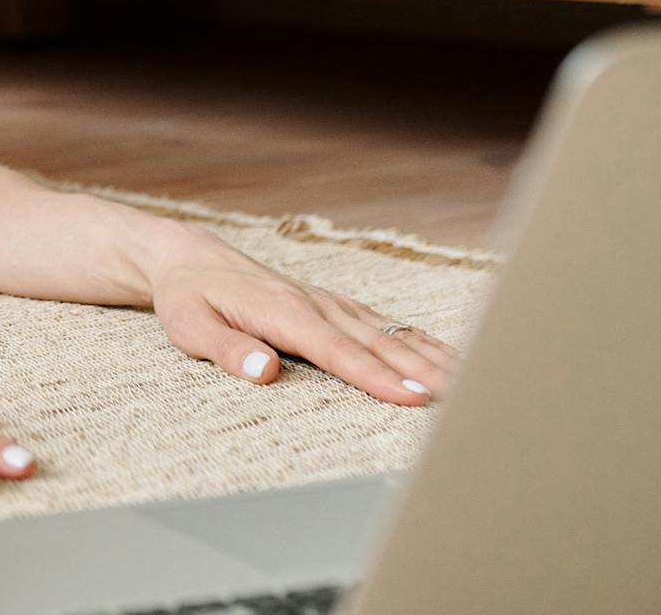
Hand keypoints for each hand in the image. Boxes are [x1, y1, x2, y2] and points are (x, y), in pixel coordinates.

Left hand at [145, 234, 462, 404]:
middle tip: (465, 400)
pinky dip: (416, 340)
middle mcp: (313, 303)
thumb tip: (265, 373)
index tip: (414, 397)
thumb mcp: (190, 326)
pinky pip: (381, 323)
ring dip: (429, 356)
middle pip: (376, 342)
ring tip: (472, 383)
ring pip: (387, 331)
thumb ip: (226, 350)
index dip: (376, 376)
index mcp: (282, 311)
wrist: (189, 259)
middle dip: (422, 371)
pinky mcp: (332, 305)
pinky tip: (444, 358)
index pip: (337, 351)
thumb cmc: (188, 298)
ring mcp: (327, 302)